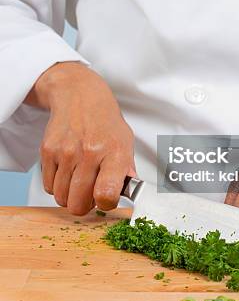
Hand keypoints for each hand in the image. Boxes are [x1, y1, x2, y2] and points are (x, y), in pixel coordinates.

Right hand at [26, 62, 134, 214]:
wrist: (79, 96)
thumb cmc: (105, 122)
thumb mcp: (125, 142)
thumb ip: (127, 170)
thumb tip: (129, 194)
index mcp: (114, 152)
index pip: (106, 194)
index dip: (106, 204)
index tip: (106, 198)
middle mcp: (89, 152)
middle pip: (78, 204)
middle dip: (85, 204)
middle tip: (90, 191)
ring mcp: (66, 152)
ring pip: (61, 198)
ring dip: (69, 195)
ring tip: (79, 179)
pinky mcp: (47, 151)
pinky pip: (48, 186)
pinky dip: (56, 184)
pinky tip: (67, 170)